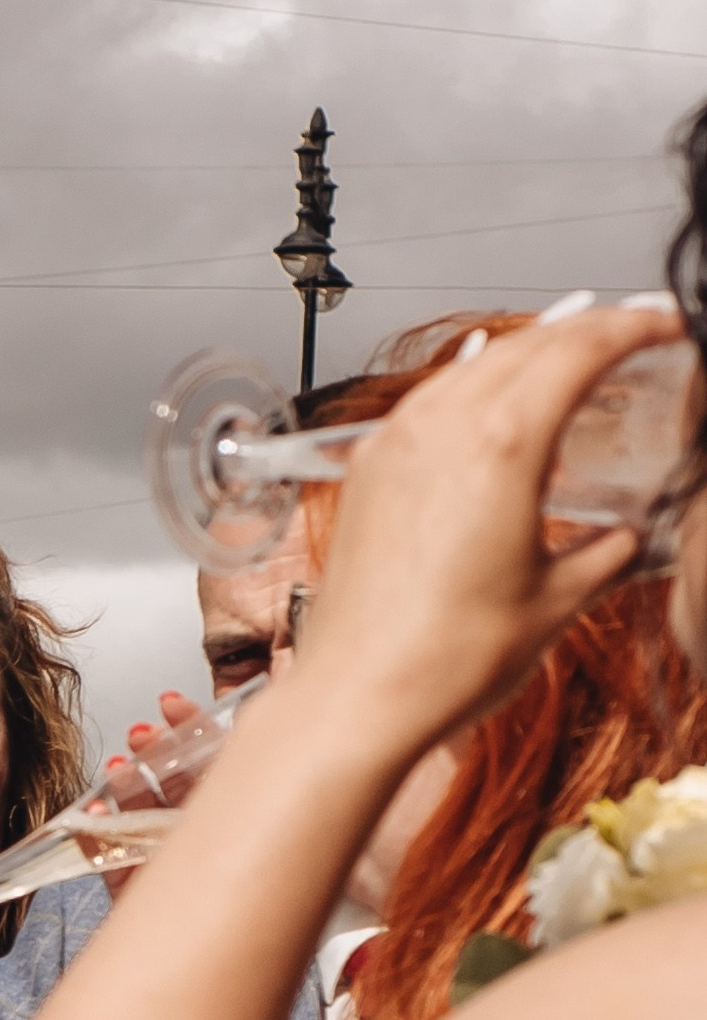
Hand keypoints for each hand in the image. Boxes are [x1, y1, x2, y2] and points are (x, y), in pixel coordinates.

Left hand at [288, 298, 679, 761]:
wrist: (357, 696)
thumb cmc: (445, 659)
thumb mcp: (557, 601)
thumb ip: (607, 553)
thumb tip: (631, 538)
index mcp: (501, 446)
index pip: (579, 350)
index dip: (633, 326)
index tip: (663, 323)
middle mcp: (441, 428)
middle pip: (527, 345)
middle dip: (587, 329)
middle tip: (631, 331)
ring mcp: (395, 444)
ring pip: (473, 364)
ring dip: (528, 351)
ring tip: (569, 359)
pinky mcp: (368, 471)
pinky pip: (428, 399)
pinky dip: (473, 385)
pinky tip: (489, 403)